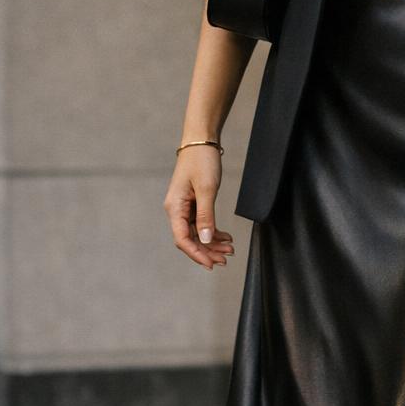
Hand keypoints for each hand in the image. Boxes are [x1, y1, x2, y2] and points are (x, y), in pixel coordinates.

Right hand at [164, 146, 235, 268]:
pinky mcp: (193, 204)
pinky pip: (202, 224)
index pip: (182, 239)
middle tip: (226, 259)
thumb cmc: (201, 161)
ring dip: (213, 244)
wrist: (201, 142)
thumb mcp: (207, 189)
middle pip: (190, 239)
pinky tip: (226, 238)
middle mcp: (176, 210)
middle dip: (208, 251)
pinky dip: (214, 232)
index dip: (197, 254)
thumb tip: (206, 240)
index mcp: (174, 208)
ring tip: (229, 250)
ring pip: (197, 234)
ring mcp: (184, 208)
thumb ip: (206, 216)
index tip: (211, 264)